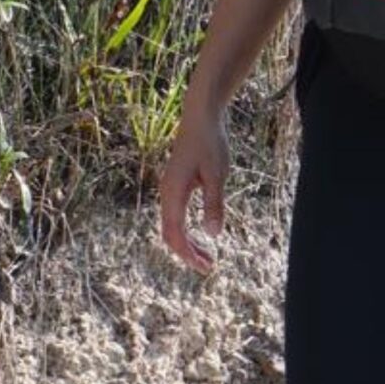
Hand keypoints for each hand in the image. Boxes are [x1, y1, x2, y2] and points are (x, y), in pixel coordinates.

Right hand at [159, 104, 230, 273]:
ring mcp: (170, 189)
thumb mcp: (217, 173)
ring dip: (187, 242)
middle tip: (208, 267)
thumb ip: (214, 203)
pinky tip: (201, 233)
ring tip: (207, 256)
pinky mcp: (177, 184)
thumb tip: (213, 234)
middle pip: (170, 233)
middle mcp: (166, 193)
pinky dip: (186, 229)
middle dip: (187, 253)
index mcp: (172, 193)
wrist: (201, 117)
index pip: (175, 234)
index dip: (188, 253)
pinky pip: (176, 215)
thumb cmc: (211, 142)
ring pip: (172, 225)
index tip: (205, 267)